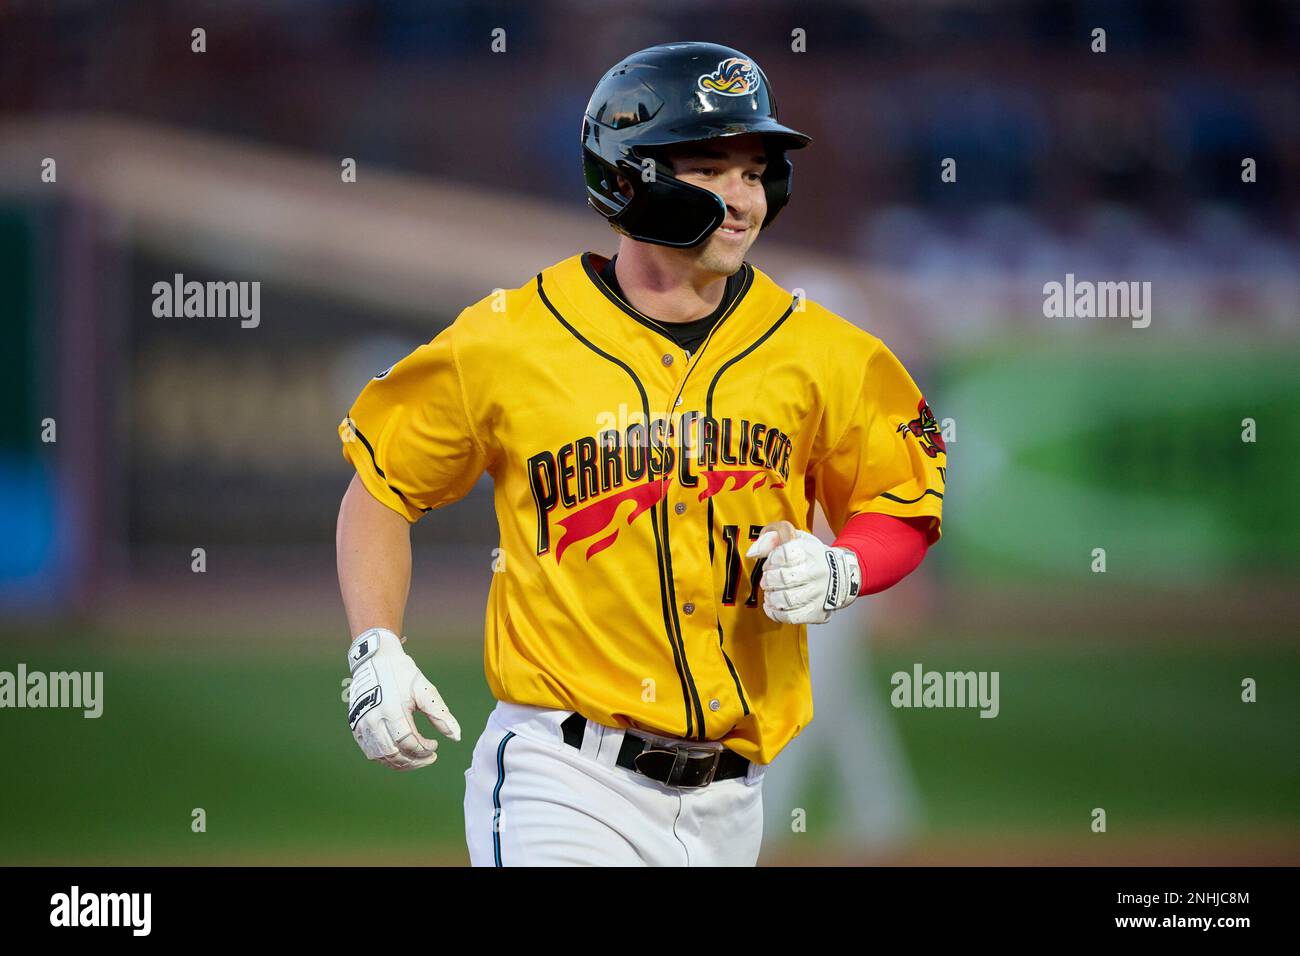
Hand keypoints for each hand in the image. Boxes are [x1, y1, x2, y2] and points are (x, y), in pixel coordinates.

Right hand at [346, 627, 460, 770]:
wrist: (375, 659)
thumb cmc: (403, 674)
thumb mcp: (425, 691)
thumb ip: (441, 715)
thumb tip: (457, 737)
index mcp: (392, 710)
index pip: (409, 743)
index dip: (424, 749)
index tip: (435, 744)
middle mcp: (374, 720)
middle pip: (395, 754)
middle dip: (415, 761)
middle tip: (430, 758)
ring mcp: (362, 724)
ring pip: (381, 756)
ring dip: (401, 763)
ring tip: (416, 758)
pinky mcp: (355, 726)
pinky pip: (370, 751)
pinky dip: (386, 758)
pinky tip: (400, 753)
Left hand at [746, 521, 860, 624]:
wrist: (842, 576)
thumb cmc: (813, 557)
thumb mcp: (796, 538)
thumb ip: (772, 538)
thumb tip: (753, 552)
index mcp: (810, 552)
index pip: (784, 554)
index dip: (772, 559)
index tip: (772, 562)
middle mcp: (817, 572)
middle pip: (783, 578)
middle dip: (768, 579)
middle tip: (768, 579)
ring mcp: (818, 594)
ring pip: (786, 599)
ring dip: (771, 596)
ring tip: (771, 592)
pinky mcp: (816, 612)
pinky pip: (790, 617)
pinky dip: (776, 613)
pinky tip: (773, 605)